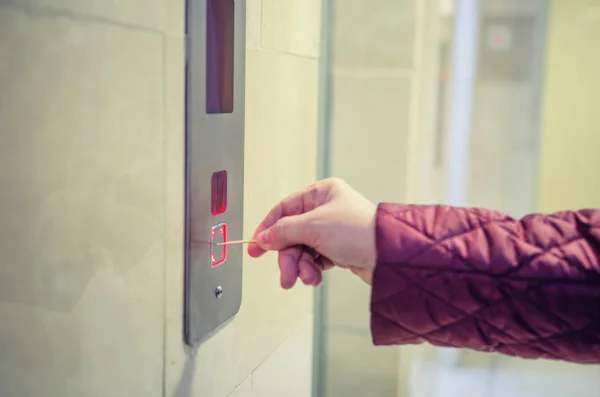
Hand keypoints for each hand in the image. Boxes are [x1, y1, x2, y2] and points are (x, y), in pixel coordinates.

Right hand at [248, 177, 376, 288]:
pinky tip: (315, 278)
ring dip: (301, 266)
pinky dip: (313, 270)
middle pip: (292, 234)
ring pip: (303, 249)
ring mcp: (333, 230)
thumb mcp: (314, 227)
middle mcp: (327, 209)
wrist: (389, 256)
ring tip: (307, 279)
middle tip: (286, 276)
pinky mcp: (339, 249)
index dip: (268, 229)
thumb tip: (264, 238)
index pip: (284, 209)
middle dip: (288, 257)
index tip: (256, 247)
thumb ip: (284, 231)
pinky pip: (316, 259)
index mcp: (322, 193)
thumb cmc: (359, 231)